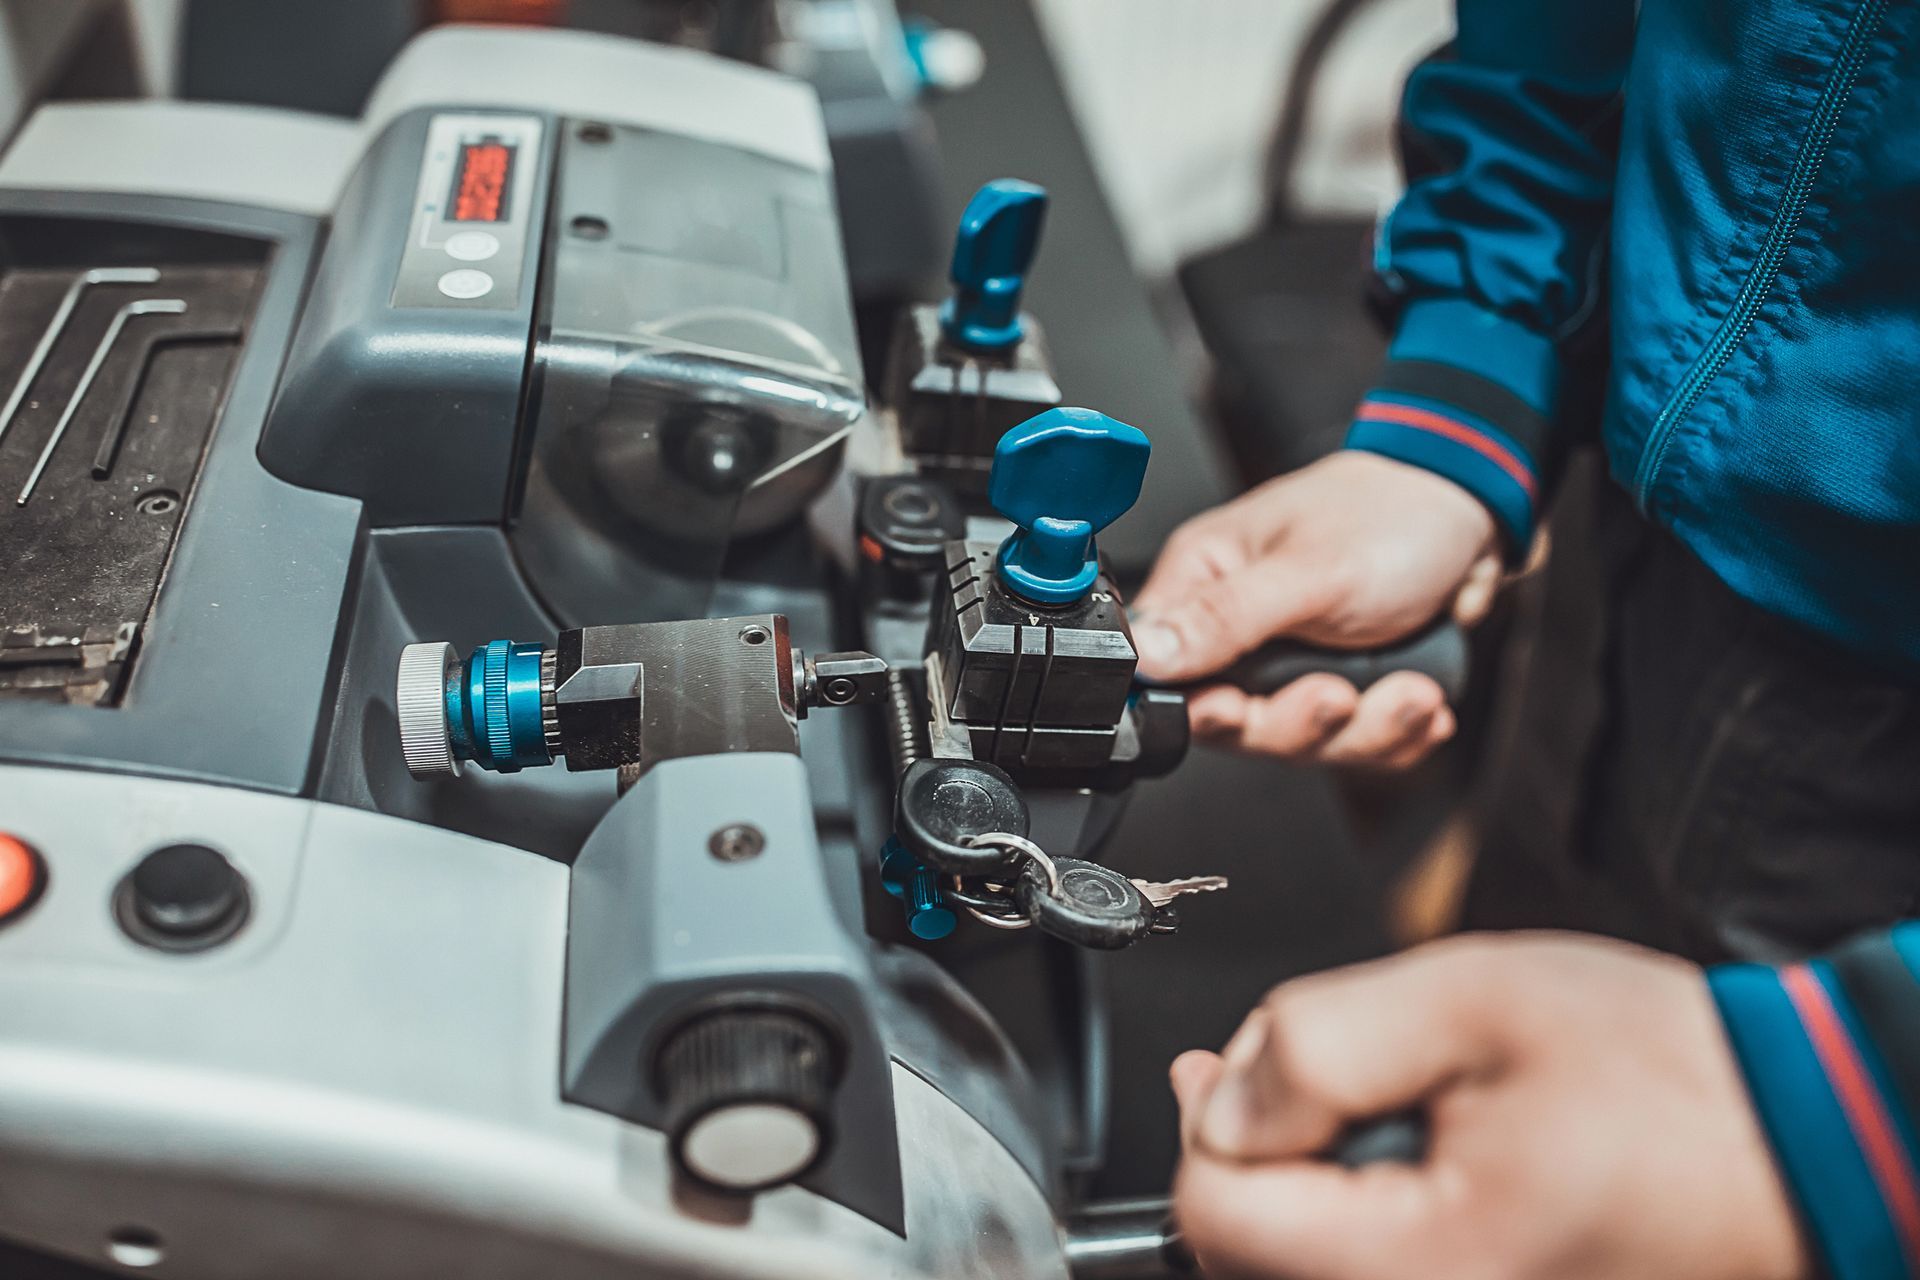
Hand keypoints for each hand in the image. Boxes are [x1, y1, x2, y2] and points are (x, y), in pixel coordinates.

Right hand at [1130, 452, 1499, 766]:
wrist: (1470, 512)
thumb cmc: (1387, 514)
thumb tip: (1148, 657)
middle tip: (1340, 696)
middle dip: (1303, 722)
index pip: (1165, 673)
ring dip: (1368, 728)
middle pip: (1238, 723)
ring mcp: (1289, 665)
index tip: (1239, 710)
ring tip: (1413, 695)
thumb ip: (1224, 618)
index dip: (1201, 707)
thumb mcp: (1307, 570)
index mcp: (1202, 583)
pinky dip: (1397, 731)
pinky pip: (1354, 740)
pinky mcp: (1337, 683)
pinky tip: (1424, 703)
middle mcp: (1236, 632)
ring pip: (1304, 740)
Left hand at [1169, 933, 1808, 1279]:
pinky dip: (1356, 1205)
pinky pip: (1364, 1267)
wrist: (1796, 1146)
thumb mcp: (1476, 1000)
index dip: (1215, 1116)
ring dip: (1305, 1174)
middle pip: (1243, 1250)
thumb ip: (1321, 1044)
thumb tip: (1224, 1100)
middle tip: (1323, 1067)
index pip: (1214, 1215)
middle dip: (1259, 1142)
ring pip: (1298, 1262)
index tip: (1256, 1063)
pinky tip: (1405, 1146)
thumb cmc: (1671, 1081)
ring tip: (1382, 1099)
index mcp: (1420, 1266)